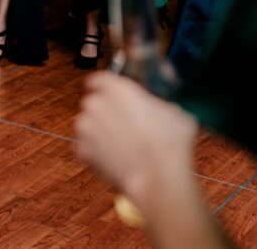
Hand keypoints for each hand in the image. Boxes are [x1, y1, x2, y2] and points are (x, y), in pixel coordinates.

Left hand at [76, 72, 197, 209]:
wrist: (158, 176)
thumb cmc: (169, 143)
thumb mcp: (174, 113)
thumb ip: (156, 105)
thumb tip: (158, 109)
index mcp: (117, 89)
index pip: (99, 79)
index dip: (104, 87)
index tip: (109, 93)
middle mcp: (96, 104)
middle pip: (94, 103)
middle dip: (105, 112)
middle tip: (124, 125)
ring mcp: (86, 128)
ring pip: (88, 125)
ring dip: (99, 131)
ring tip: (122, 145)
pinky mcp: (82, 150)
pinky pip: (87, 147)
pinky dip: (97, 152)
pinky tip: (116, 159)